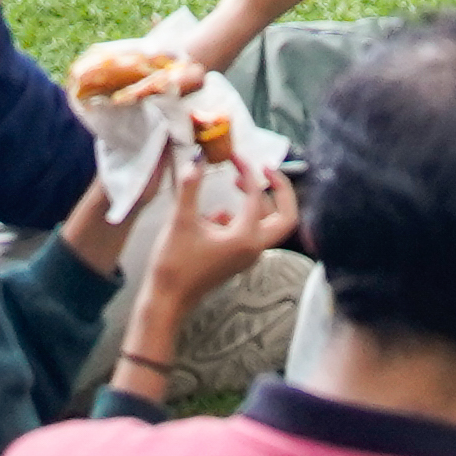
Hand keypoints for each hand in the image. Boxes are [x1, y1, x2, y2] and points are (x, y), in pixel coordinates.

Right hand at [136, 149, 305, 323]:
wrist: (168, 299)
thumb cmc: (175, 263)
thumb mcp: (181, 221)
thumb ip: (190, 188)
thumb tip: (196, 160)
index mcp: (246, 238)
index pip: (257, 195)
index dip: (246, 171)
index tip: (232, 156)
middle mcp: (254, 248)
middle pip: (286, 216)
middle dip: (280, 190)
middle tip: (265, 169)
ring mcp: (248, 256)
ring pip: (270, 225)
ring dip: (260, 202)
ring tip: (235, 183)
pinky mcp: (238, 259)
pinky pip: (252, 234)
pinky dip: (242, 217)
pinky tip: (216, 213)